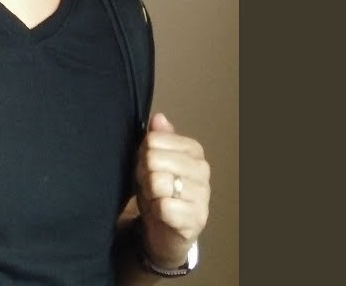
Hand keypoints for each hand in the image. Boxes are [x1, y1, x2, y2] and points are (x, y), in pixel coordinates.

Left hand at [134, 112, 210, 267]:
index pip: (154, 139)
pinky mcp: (196, 219)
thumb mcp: (152, 160)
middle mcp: (202, 170)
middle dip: (143, 174)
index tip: (146, 166)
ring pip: (158, 182)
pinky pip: (164, 207)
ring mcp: (202, 195)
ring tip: (154, 197)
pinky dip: (155, 210)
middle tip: (148, 184)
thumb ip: (156, 138)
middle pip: (154, 159)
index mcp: (193, 150)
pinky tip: (160, 213)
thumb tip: (158, 117)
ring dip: (148, 193)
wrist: (165, 229)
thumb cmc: (158, 190)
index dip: (143, 154)